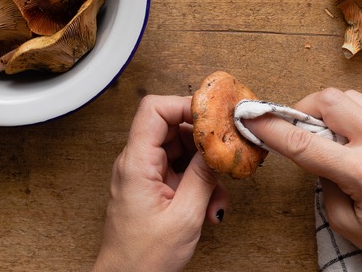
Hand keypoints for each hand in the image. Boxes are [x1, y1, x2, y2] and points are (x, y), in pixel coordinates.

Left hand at [93, 95, 228, 271]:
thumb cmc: (143, 258)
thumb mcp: (184, 216)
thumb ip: (203, 176)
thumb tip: (217, 146)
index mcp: (136, 164)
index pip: (154, 109)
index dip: (184, 106)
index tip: (213, 116)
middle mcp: (136, 163)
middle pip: (172, 126)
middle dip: (203, 141)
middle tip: (225, 153)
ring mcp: (145, 173)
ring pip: (182, 149)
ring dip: (205, 167)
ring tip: (218, 193)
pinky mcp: (154, 185)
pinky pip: (181, 169)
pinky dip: (200, 181)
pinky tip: (210, 204)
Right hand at [245, 88, 361, 270]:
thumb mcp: (345, 222)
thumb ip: (323, 182)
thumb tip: (315, 150)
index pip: (305, 142)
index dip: (272, 128)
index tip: (252, 118)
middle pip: (331, 99)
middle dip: (305, 107)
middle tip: (298, 126)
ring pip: (352, 96)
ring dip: (331, 109)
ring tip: (328, 133)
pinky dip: (357, 118)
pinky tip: (357, 141)